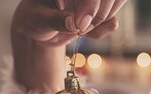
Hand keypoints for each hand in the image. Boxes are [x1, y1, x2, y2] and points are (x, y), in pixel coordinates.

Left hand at [10, 0, 125, 91]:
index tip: (79, 24)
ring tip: (79, 31)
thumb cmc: (34, 19)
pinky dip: (101, 31)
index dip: (91, 4)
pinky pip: (112, 20)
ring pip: (116, 3)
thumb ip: (55, 20)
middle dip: (98, 14)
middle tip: (80, 29)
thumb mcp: (37, 18)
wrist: (40, 29)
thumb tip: (72, 22)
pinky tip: (85, 32)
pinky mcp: (101, 10)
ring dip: (100, 23)